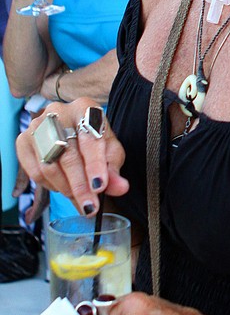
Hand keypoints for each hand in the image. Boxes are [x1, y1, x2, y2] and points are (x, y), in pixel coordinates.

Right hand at [16, 98, 128, 216]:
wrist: (70, 128)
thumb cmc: (93, 138)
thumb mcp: (109, 150)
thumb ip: (114, 169)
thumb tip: (120, 187)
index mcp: (85, 108)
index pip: (90, 139)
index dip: (95, 165)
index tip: (99, 187)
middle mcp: (58, 112)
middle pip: (68, 155)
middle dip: (80, 185)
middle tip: (90, 207)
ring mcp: (37, 125)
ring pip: (49, 165)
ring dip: (66, 188)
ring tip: (80, 199)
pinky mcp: (23, 140)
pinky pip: (35, 171)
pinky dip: (50, 185)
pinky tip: (63, 186)